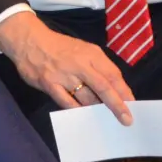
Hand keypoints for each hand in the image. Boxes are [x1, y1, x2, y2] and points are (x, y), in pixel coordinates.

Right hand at [0, 12, 134, 124]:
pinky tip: (83, 116)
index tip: (133, 105)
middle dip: (117, 105)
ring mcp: (63, 75)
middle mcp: (80, 64)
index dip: (124, 91)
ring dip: (97, 110)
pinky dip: (76, 110)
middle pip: (103, 87)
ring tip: (104, 119)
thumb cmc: (60, 47)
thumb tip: (115, 90)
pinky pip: (66, 102)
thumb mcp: (83, 49)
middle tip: (127, 120)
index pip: (112, 74)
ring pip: (86, 97)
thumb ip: (98, 67)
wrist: (28, 41)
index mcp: (91, 54)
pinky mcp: (49, 84)